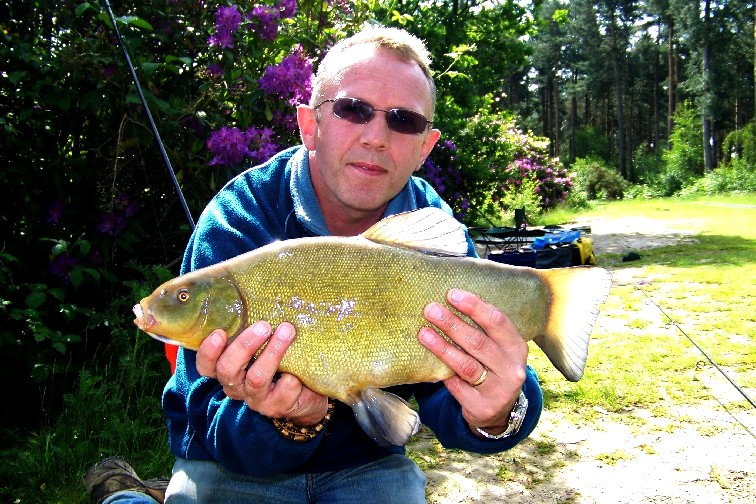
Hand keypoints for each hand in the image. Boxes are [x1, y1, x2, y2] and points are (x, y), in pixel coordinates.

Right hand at [195, 321, 328, 425]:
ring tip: (287, 332)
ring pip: (256, 379)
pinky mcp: (278, 407)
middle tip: (263, 326)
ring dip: (272, 353)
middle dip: (244, 345)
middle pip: (228, 370)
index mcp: (229, 371)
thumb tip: (260, 295)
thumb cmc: (281, 363)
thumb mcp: (265, 346)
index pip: (206, 366)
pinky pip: (283, 391)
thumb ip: (256, 331)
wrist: (306, 395)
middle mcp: (238, 387)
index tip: (220, 332)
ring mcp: (257, 400)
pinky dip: (292, 379)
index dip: (208, 352)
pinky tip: (299, 373)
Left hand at [419, 289, 527, 435]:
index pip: (497, 322)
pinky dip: (443, 372)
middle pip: (478, 342)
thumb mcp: (498, 349)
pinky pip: (457, 386)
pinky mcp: (482, 407)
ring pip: (466, 365)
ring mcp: (498, 390)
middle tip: (431, 310)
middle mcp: (511, 369)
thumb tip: (450, 301)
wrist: (500, 410)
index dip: (474, 306)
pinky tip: (429, 363)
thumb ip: (483, 330)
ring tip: (423, 333)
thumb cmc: (493, 368)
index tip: (452, 294)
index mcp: (516, 347)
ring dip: (442, 347)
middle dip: (452, 324)